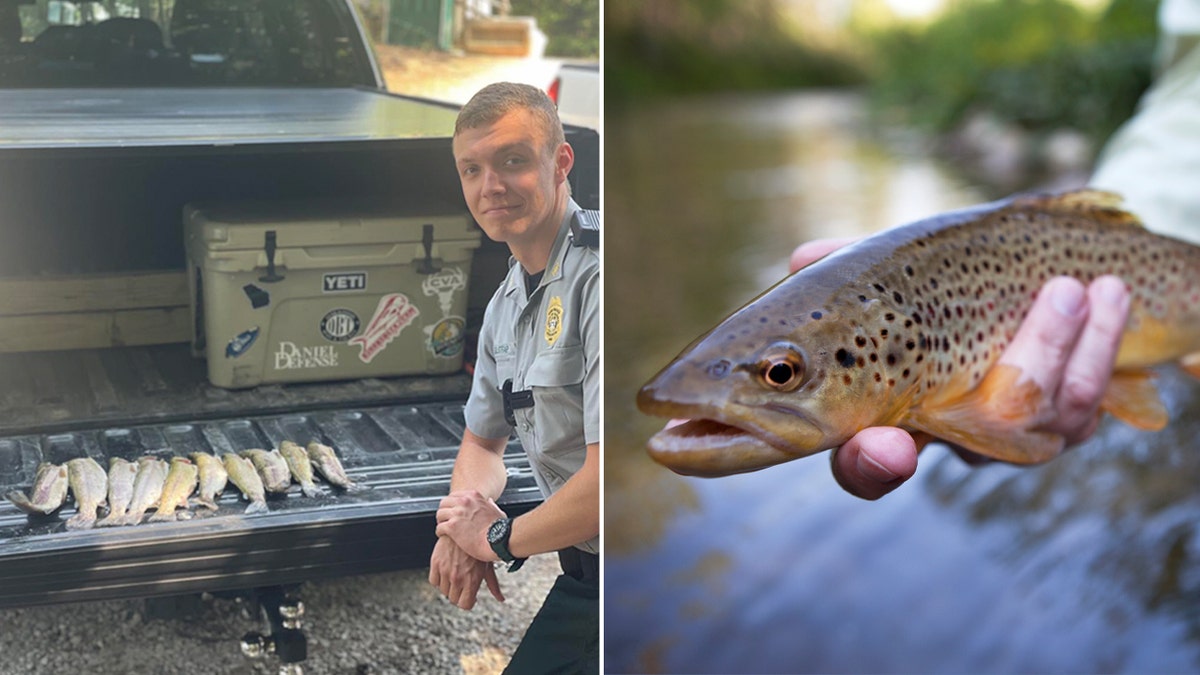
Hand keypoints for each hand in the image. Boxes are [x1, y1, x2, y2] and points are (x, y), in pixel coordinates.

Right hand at [429, 535, 503, 609]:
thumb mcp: (487, 566)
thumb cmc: (480, 547)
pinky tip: (446, 571)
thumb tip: (501, 599)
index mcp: (471, 581)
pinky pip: (434, 581)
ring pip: (443, 590)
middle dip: (459, 594)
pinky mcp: (435, 562)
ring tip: (456, 574)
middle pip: (453, 599)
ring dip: (449, 586)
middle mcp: (457, 578)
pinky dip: (439, 579)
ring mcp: (445, 571)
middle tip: (463, 584)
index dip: (468, 602)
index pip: (464, 605)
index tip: (469, 596)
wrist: (467, 526)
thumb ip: (493, 585)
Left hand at [435, 490, 505, 560]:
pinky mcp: (452, 527)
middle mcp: (464, 502)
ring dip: (441, 521)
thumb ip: (491, 505)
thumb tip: (489, 501)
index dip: (452, 504)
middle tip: (445, 519)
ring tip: (443, 527)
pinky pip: (439, 527)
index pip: (454, 495)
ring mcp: (457, 514)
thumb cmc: (500, 529)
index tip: (452, 510)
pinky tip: (443, 535)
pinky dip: (440, 532)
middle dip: (444, 511)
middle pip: (444, 503)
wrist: (498, 540)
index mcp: (473, 496)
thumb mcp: (497, 511)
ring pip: (439, 514)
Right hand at [791, 237, 1131, 499]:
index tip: (889, 445)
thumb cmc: (921, 284)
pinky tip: (1110, 293)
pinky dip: (1103, 347)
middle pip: (978, 446)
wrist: (1014, 281)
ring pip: (1048, 421)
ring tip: (1090, 282)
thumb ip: (842, 269)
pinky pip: (1086, 407)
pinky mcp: (1057, 426)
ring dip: (1075, 345)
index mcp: (878, 417)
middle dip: (1029, 371)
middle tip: (1060, 294)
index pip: (864, 466)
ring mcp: (1004, 440)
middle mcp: (941, 441)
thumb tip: (802, 259)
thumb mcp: (877, 273)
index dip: (873, 465)